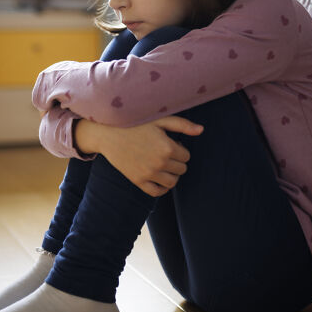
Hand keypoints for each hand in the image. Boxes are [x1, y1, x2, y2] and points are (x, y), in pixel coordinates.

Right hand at [75, 116, 203, 196]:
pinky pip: (157, 192)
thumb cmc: (136, 123)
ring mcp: (149, 174)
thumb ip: (182, 125)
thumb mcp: (160, 119)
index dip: (180, 149)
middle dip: (177, 161)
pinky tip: (159, 178)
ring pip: (172, 182)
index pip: (187, 156)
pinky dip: (162, 188)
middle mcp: (160, 163)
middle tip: (164, 152)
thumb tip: (202, 130)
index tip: (170, 143)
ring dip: (172, 175)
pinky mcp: (138, 181)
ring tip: (163, 164)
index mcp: (167, 147)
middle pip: (181, 170)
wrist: (109, 133)